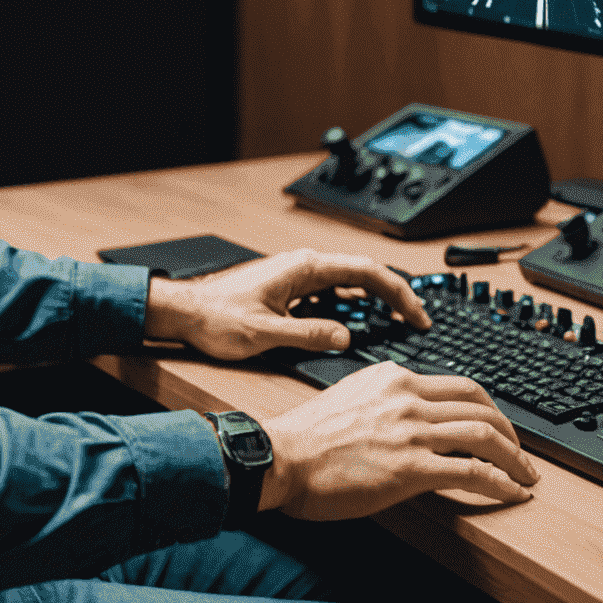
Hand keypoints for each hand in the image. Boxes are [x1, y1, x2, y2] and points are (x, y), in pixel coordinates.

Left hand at [142, 248, 431, 360]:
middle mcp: (304, 266)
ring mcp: (298, 275)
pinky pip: (332, 292)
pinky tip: (359, 325)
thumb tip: (344, 337)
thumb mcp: (264, 333)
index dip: (398, 293)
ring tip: (398, 324)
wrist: (184, 311)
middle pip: (363, 274)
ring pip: (349, 283)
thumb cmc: (215, 317)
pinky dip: (353, 307)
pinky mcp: (291, 288)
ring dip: (375, 301)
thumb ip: (307, 334)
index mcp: (304, 268)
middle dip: (394, 297)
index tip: (417, 315)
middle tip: (418, 322)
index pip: (365, 272)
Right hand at [261, 361, 538, 517]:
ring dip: (515, 459)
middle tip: (522, 454)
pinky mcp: (411, 468)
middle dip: (511, 431)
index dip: (488, 407)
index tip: (498, 426)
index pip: (458, 385)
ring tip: (526, 478)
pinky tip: (511, 494)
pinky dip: (501, 483)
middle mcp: (408, 396)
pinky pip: (473, 472)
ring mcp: (411, 430)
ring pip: (485, 434)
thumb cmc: (306, 437)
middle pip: (481, 404)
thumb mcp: (351, 398)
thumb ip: (385, 401)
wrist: (280, 456)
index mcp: (394, 377)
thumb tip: (410, 420)